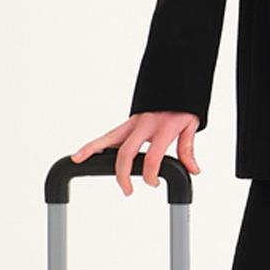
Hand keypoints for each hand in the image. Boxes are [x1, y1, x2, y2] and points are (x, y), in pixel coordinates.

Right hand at [71, 112, 201, 194]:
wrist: (175, 80)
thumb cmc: (181, 103)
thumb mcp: (190, 124)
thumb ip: (187, 148)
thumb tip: (193, 170)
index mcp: (162, 127)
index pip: (153, 157)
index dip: (151, 175)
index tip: (153, 183)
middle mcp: (144, 124)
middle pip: (126, 151)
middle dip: (122, 174)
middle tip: (126, 190)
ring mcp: (133, 122)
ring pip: (109, 138)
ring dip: (91, 149)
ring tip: (77, 160)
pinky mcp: (127, 122)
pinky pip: (110, 135)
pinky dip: (96, 144)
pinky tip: (83, 152)